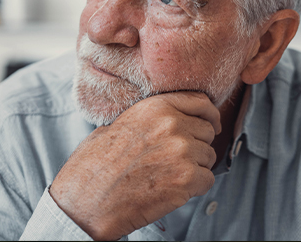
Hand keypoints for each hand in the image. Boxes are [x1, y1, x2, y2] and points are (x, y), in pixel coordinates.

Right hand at [49, 91, 220, 240]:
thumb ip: (152, 115)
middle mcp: (173, 124)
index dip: (210, 114)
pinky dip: (196, 186)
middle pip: (207, 131)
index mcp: (156, 106)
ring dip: (197, 166)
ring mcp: (181, 151)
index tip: (212, 123)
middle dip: (198, 144)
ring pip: (209, 156)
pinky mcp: (186, 179)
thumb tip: (171, 117)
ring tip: (170, 174)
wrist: (88, 200)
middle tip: (181, 157)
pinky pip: (208, 179)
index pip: (201, 101)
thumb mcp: (121, 122)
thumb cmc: (97, 163)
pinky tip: (175, 189)